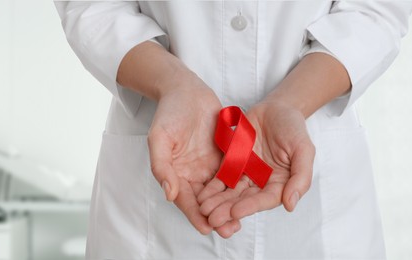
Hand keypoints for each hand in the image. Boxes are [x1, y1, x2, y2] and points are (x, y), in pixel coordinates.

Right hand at [147, 73, 241, 234]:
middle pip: (205, 201)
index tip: (206, 228)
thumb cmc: (169, 113)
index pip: (185, 200)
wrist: (186, 90)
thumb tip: (169, 193)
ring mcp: (209, 165)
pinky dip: (239, 187)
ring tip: (241, 221)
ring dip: (230, 206)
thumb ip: (162, 166)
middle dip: (216, 216)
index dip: (195, 215)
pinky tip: (251, 195)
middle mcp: (193, 174)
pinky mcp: (225, 155)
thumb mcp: (159, 138)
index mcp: (175, 173)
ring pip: (221, 192)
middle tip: (229, 230)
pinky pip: (233, 174)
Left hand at [197, 101, 314, 236]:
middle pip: (244, 200)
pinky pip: (221, 178)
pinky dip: (211, 187)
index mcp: (280, 184)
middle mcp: (262, 183)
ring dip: (217, 202)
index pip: (265, 200)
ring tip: (203, 210)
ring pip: (230, 192)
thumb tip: (290, 204)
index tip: (235, 212)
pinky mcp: (232, 164)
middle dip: (228, 210)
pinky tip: (200, 195)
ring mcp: (246, 174)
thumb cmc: (294, 128)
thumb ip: (301, 176)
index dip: (250, 207)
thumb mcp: (304, 149)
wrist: (277, 107)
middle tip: (213, 219)